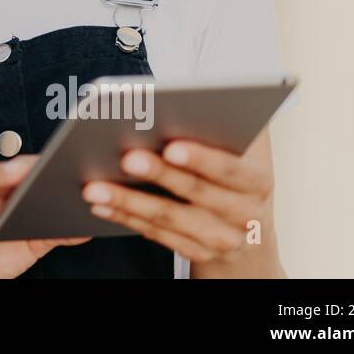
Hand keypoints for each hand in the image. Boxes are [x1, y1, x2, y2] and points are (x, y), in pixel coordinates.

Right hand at [0, 155, 88, 277]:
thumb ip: (52, 235)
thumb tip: (85, 228)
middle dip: (22, 164)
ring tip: (14, 173)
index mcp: (6, 196)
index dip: (41, 164)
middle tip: (43, 161)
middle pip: (2, 169)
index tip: (65, 156)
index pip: (23, 173)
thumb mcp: (28, 246)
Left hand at [80, 136, 274, 265]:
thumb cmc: (237, 169)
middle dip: (157, 174)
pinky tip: (101, 205)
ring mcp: (221, 240)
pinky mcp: (197, 252)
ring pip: (170, 219)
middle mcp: (244, 215)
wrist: (250, 226)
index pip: (229, 169)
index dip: (201, 159)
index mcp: (258, 181)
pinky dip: (126, 218)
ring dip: (129, 202)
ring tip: (95, 187)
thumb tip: (192, 100)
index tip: (171, 146)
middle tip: (125, 158)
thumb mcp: (245, 146)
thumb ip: (224, 123)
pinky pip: (157, 235)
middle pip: (195, 193)